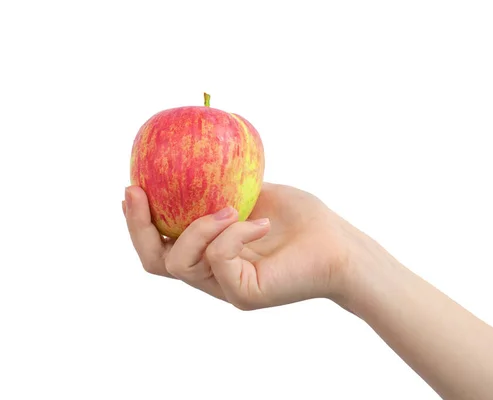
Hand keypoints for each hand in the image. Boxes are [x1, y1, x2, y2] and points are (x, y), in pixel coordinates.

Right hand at [123, 183, 352, 309]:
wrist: (340, 247)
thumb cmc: (304, 221)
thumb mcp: (254, 193)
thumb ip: (222, 187)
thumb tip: (191, 160)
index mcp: (210, 252)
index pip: (162, 244)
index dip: (139, 221)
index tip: (133, 187)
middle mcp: (212, 274)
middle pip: (154, 261)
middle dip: (137, 227)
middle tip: (136, 192)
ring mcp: (226, 287)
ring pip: (179, 263)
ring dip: (197, 227)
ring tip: (233, 208)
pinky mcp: (244, 294)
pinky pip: (218, 260)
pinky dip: (234, 233)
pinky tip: (262, 222)